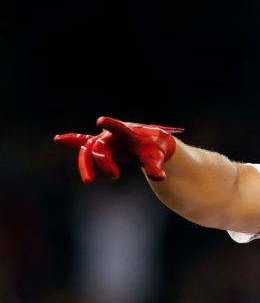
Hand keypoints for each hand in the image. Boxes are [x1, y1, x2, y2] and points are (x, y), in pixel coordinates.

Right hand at [54, 116, 183, 182]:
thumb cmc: (154, 149)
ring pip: (89, 149)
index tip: (101, 121)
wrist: (152, 143)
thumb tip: (159, 177)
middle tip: (115, 176)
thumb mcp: (157, 158)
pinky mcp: (101, 145)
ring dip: (85, 164)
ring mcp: (105, 139)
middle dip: (102, 162)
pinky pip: (84, 142)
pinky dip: (72, 140)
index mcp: (127, 134)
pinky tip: (58, 139)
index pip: (118, 129)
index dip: (111, 125)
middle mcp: (112, 135)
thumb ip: (155, 167)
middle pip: (99, 147)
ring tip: (88, 181)